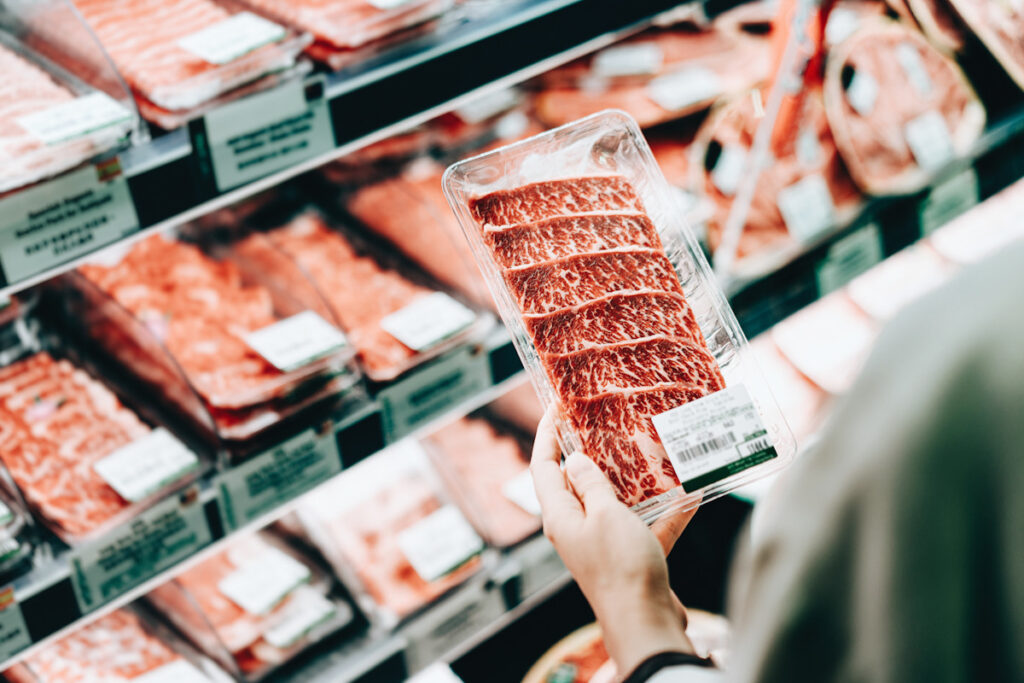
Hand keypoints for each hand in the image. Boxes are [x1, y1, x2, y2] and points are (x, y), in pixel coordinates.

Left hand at [530, 409, 698, 673]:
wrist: (645, 622)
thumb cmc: (620, 566)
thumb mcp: (604, 515)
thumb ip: (591, 485)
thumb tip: (574, 460)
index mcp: (560, 516)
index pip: (544, 466)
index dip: (547, 434)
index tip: (556, 406)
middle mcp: (576, 528)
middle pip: (577, 482)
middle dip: (591, 452)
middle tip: (606, 421)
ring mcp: (603, 544)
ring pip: (615, 503)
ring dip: (633, 481)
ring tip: (650, 450)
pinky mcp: (631, 558)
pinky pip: (647, 526)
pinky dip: (666, 512)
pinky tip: (691, 494)